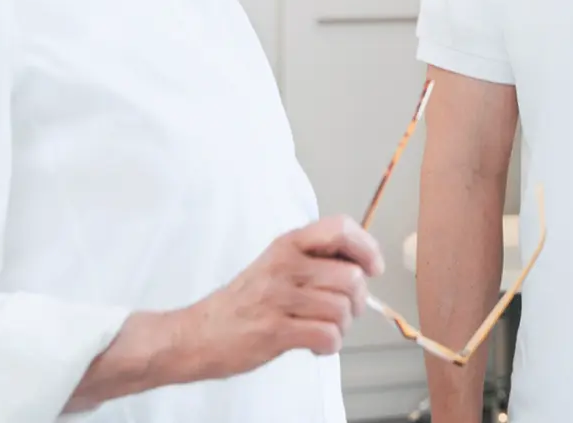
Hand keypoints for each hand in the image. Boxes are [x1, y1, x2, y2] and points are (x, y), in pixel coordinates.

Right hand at [180, 215, 385, 380]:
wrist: (199, 333)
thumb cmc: (244, 302)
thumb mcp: (276, 264)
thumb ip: (314, 260)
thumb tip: (361, 265)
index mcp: (287, 245)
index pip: (340, 228)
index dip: (366, 247)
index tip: (373, 267)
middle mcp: (285, 265)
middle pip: (351, 277)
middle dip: (357, 301)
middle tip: (344, 311)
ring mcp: (279, 298)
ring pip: (342, 309)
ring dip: (342, 326)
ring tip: (324, 328)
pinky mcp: (275, 330)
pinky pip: (327, 335)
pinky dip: (329, 345)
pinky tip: (315, 344)